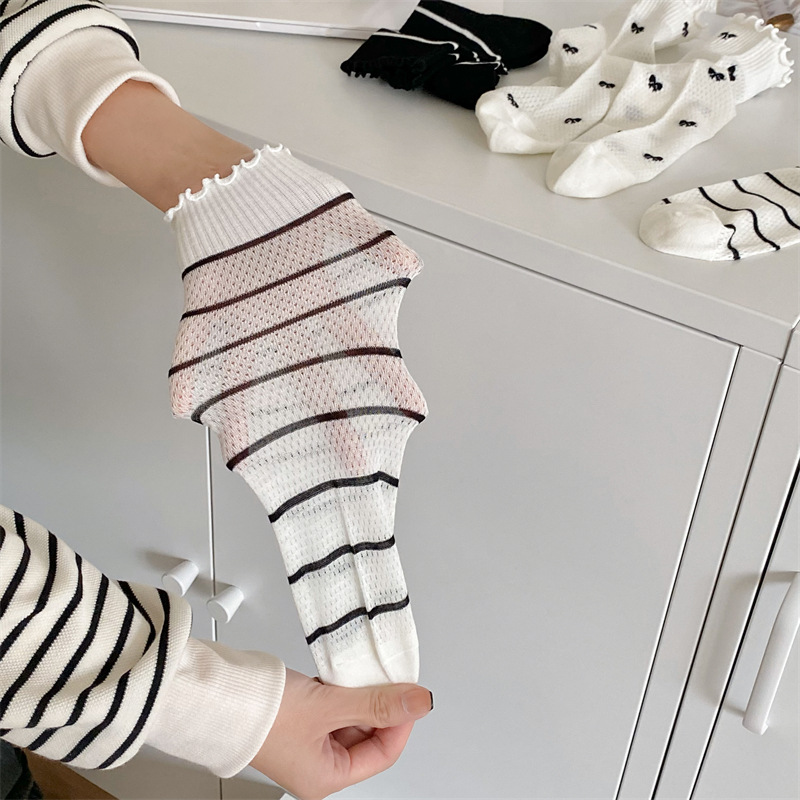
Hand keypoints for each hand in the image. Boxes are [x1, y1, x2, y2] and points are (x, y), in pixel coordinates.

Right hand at [249, 669, 432, 799]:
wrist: (218, 692)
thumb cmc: (260, 714)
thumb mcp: (330, 707)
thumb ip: (377, 704)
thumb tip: (418, 702)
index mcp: (325, 777)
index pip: (383, 753)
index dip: (400, 721)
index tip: (409, 694)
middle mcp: (316, 763)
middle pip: (368, 734)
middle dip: (378, 703)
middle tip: (385, 677)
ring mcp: (306, 739)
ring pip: (351, 715)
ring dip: (360, 692)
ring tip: (358, 674)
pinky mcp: (299, 716)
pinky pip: (333, 703)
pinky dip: (341, 687)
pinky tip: (340, 673)